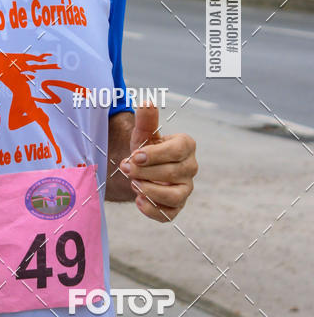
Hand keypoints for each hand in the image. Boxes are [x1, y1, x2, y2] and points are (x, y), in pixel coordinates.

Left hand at [121, 103, 196, 222]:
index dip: (155, 154)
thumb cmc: (146, 148)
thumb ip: (146, 120)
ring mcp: (185, 188)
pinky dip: (152, 210)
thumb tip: (147, 103)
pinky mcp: (176, 206)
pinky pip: (169, 214)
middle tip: (125, 167)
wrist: (141, 168)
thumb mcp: (143, 134)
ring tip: (132, 183)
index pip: (177, 150)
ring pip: (175, 195)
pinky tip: (138, 201)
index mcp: (186, 146)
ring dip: (150, 190)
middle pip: (173, 172)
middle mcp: (190, 167)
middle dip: (146, 171)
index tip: (135, 155)